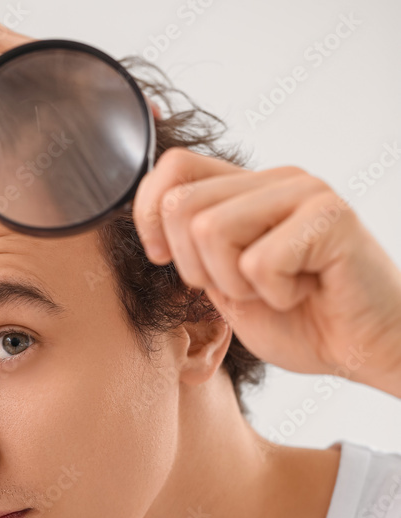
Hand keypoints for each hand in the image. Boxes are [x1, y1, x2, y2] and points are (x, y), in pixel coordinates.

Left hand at [132, 148, 400, 396]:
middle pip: (181, 206)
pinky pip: (260, 262)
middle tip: (241, 289)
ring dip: (236, 284)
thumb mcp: (228, 286)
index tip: (165, 259)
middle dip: (195, 268)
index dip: (149, 214)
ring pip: (211, 230)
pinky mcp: (331, 218)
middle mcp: (276, 179)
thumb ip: (195, 252)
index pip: (172, 167)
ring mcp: (306, 192)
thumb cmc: (304, 321)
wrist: (368, 350)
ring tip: (276, 291)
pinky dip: (275, 296)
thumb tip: (151, 228)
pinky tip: (306, 292)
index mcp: (248, 189)